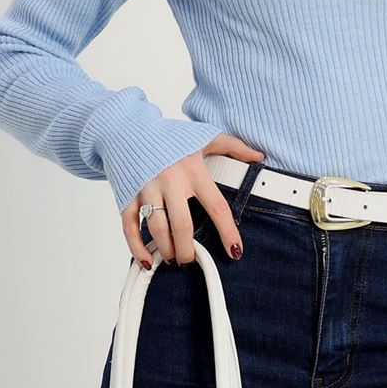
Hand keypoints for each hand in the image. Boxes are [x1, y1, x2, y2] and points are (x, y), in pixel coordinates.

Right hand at [121, 133, 265, 267]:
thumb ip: (233, 146)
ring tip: (172, 258)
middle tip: (191, 259)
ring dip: (167, 250)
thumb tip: (258, 156)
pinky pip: (130, 226)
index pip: (217, 208)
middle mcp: (170, 182)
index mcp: (193, 171)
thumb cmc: (168, 136)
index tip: (234, 251)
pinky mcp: (128, 195)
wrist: (129, 127)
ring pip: (158, 230)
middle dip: (188, 250)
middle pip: (183, 226)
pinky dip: (137, 246)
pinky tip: (146, 260)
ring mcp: (147, 189)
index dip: (228, 233)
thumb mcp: (204, 135)